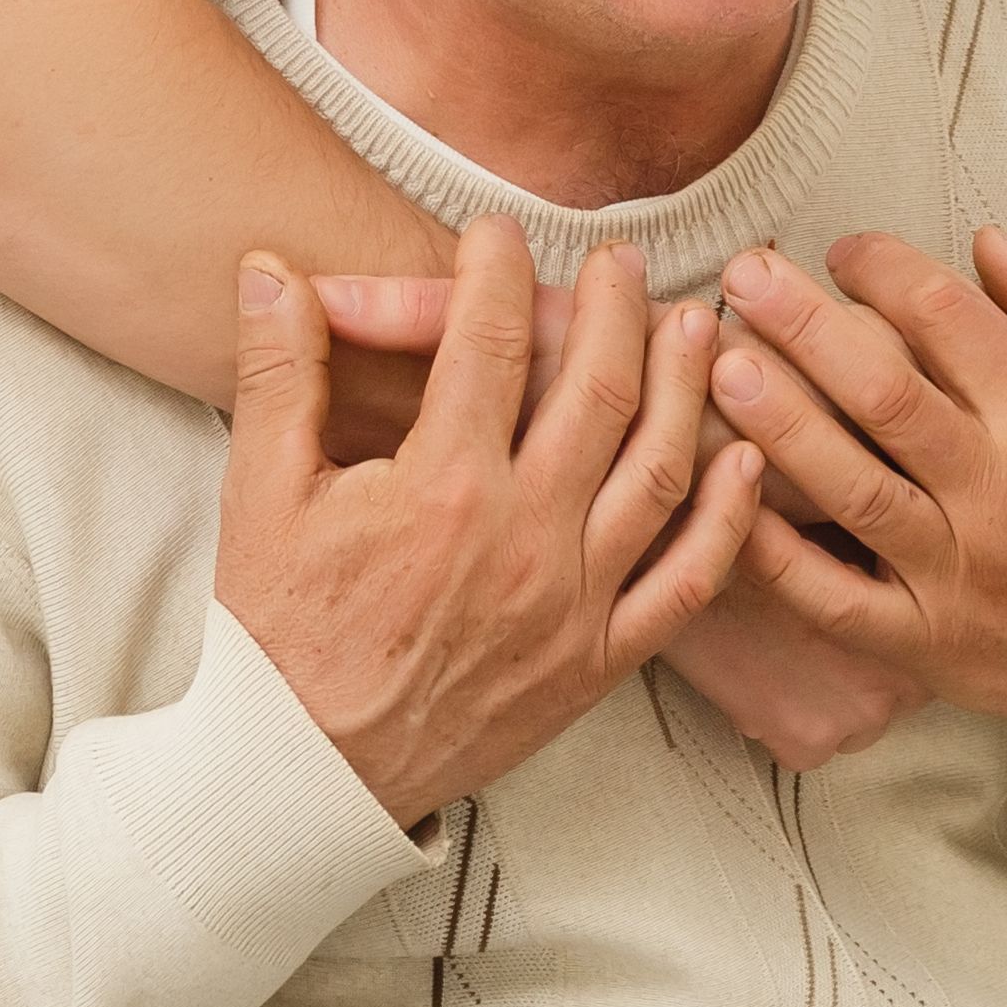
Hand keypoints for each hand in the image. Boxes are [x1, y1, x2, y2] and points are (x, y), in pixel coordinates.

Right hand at [217, 221, 761, 826]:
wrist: (302, 774)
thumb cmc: (278, 633)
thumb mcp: (259, 493)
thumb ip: (277, 371)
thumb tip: (270, 266)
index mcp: (443, 485)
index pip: (488, 340)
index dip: (497, 269)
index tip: (499, 233)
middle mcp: (524, 535)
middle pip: (600, 389)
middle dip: (616, 309)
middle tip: (624, 260)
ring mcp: (572, 601)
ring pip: (660, 470)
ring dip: (686, 387)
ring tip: (696, 326)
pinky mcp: (597, 660)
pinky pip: (686, 582)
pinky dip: (728, 519)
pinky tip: (747, 460)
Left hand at [711, 230, 1006, 778]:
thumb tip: (986, 242)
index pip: (949, 318)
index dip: (885, 268)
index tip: (843, 251)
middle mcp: (1000, 492)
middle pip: (885, 395)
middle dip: (805, 326)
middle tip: (743, 273)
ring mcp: (958, 575)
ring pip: (853, 490)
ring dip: (782, 425)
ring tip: (720, 367)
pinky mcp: (925, 643)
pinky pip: (834, 601)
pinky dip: (777, 556)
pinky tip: (729, 498)